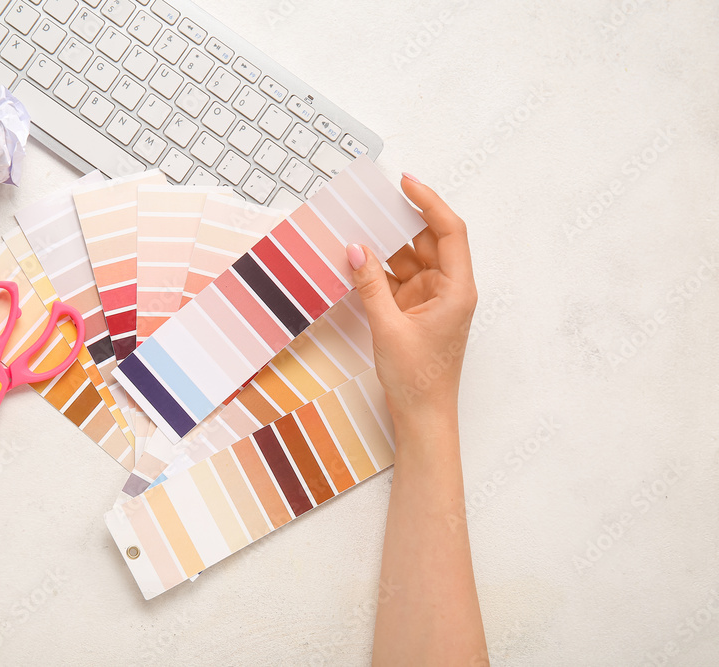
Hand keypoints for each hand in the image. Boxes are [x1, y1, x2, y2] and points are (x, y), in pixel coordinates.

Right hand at [348, 174, 476, 416]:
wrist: (422, 417)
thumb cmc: (418, 379)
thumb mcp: (388, 327)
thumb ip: (370, 285)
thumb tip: (355, 249)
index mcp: (457, 289)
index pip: (449, 231)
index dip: (429, 202)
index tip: (406, 183)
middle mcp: (449, 288)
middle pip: (427, 241)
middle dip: (400, 222)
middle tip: (370, 203)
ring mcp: (432, 299)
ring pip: (410, 259)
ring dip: (386, 247)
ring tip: (356, 229)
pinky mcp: (416, 311)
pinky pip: (397, 280)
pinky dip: (379, 272)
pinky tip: (357, 263)